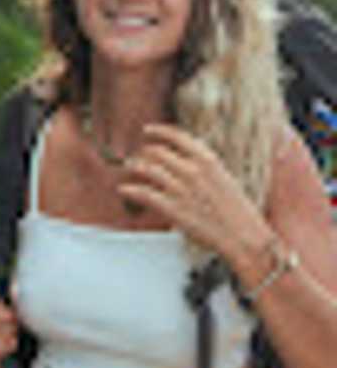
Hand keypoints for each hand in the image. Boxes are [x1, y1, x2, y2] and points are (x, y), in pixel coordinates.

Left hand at [117, 124, 271, 262]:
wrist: (244, 236)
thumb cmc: (236, 211)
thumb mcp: (223, 178)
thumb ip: (202, 166)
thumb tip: (182, 159)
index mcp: (208, 160)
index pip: (177, 136)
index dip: (158, 131)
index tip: (147, 130)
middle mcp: (192, 170)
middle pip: (157, 152)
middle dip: (144, 153)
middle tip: (136, 158)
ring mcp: (181, 189)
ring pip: (147, 169)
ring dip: (134, 167)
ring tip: (128, 168)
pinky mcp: (172, 208)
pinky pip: (143, 193)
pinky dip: (129, 189)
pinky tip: (122, 189)